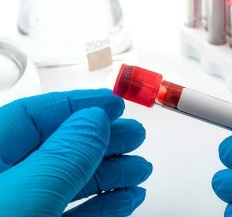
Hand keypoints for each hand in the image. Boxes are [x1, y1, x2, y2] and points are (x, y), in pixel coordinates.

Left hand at [0, 89, 151, 215]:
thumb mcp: (28, 192)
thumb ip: (64, 155)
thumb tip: (94, 120)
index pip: (32, 117)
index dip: (77, 106)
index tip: (112, 103)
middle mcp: (8, 182)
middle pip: (61, 149)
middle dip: (104, 140)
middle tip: (134, 134)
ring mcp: (27, 208)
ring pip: (74, 182)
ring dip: (113, 173)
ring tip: (140, 168)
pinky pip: (79, 213)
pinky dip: (106, 203)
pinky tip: (127, 195)